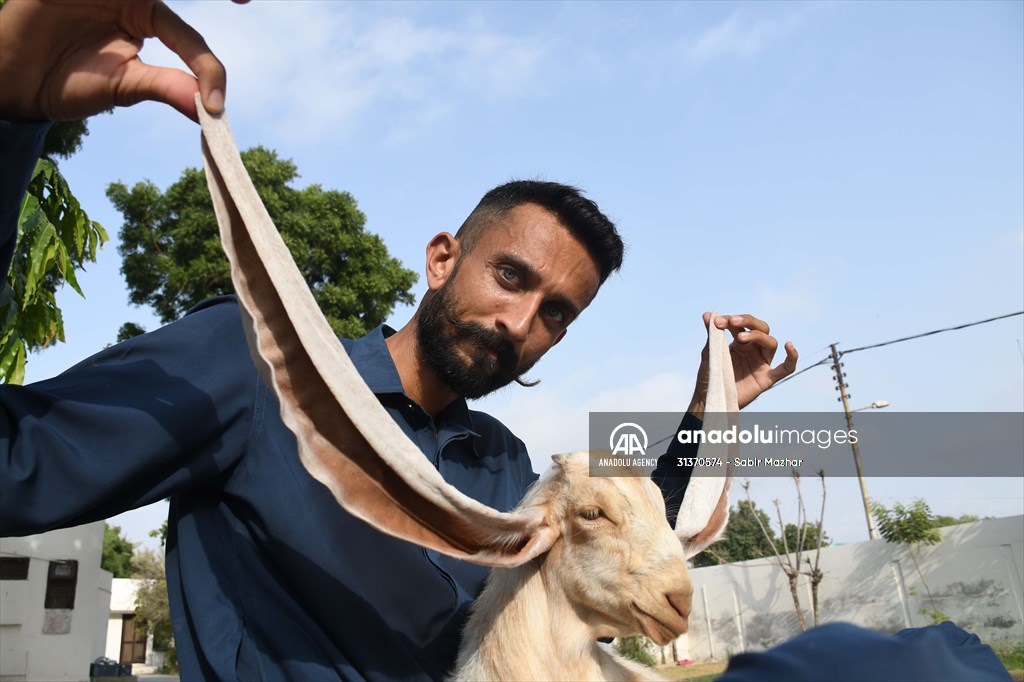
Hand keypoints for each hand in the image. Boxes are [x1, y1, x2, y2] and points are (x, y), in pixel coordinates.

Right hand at [0, 0, 238, 122]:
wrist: (17, 82)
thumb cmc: (73, 83)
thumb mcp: (125, 86)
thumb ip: (167, 87)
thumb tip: (212, 111)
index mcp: (148, 17)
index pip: (189, 38)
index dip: (207, 67)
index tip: (218, 104)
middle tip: (247, 3)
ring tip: (150, 20)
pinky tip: (110, 2)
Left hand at [689, 313, 797, 415]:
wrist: (710, 398)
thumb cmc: (711, 376)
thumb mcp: (710, 352)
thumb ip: (712, 335)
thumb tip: (707, 314)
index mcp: (741, 342)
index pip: (743, 324)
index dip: (731, 320)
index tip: (716, 321)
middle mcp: (754, 350)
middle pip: (761, 328)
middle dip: (748, 322)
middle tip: (732, 321)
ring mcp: (761, 363)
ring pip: (770, 343)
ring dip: (757, 336)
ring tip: (740, 338)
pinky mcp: (766, 378)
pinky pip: (786, 368)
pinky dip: (792, 357)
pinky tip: (790, 345)